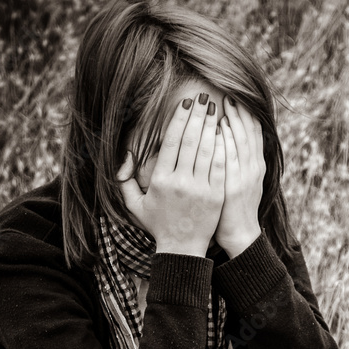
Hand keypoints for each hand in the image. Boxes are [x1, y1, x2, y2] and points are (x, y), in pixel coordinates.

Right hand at [117, 93, 224, 257]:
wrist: (182, 250)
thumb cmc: (158, 225)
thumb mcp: (134, 205)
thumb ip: (123, 180)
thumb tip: (124, 155)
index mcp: (161, 181)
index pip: (171, 142)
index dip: (179, 120)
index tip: (185, 104)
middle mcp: (181, 182)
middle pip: (191, 141)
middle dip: (198, 116)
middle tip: (204, 98)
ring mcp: (201, 189)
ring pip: (208, 150)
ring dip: (212, 127)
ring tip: (215, 110)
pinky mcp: (216, 196)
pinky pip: (220, 166)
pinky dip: (223, 147)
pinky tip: (225, 133)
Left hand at [214, 96, 265, 258]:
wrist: (241, 236)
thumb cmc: (236, 210)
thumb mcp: (243, 183)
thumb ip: (239, 162)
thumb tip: (226, 139)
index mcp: (257, 167)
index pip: (255, 135)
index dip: (248, 116)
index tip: (239, 99)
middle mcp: (254, 170)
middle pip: (250, 134)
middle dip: (241, 113)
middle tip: (230, 94)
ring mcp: (245, 178)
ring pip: (242, 143)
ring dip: (234, 122)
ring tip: (225, 104)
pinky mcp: (233, 187)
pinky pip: (231, 160)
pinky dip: (227, 142)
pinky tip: (220, 129)